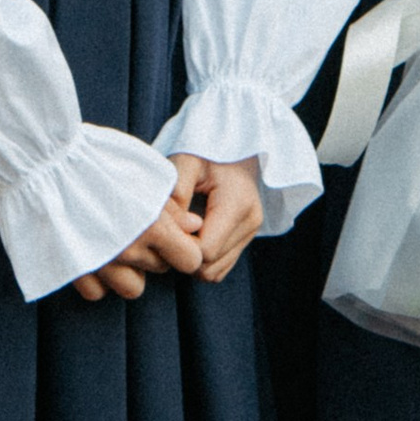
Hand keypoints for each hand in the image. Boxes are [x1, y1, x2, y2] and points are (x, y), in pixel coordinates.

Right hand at [72, 161, 210, 301]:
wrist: (47, 162)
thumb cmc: (100, 160)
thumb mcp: (144, 174)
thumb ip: (172, 205)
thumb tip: (193, 226)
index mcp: (152, 228)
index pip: (190, 261)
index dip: (185, 248)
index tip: (175, 235)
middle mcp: (128, 251)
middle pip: (160, 269)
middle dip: (156, 252)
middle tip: (139, 227)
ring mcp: (100, 265)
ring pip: (132, 287)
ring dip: (131, 272)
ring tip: (119, 246)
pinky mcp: (74, 271)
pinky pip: (98, 292)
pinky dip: (100, 280)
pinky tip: (97, 257)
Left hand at [177, 154, 262, 283]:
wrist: (231, 148)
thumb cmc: (204, 152)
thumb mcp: (187, 160)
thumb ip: (177, 189)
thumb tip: (171, 224)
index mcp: (237, 204)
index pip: (205, 251)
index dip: (180, 245)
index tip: (168, 227)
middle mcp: (250, 222)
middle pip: (209, 266)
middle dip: (185, 255)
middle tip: (171, 231)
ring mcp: (251, 233)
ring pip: (214, 272)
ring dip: (193, 260)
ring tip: (181, 233)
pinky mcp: (246, 239)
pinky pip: (220, 269)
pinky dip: (202, 261)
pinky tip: (192, 237)